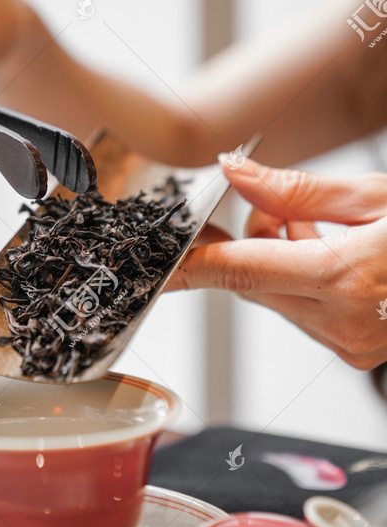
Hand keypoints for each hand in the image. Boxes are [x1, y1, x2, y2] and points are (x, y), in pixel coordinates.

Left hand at [167, 158, 386, 369]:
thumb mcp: (378, 198)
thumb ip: (298, 190)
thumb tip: (237, 174)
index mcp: (346, 279)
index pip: (241, 270)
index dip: (193, 264)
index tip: (161, 262)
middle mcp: (343, 322)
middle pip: (253, 283)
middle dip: (255, 243)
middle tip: (287, 210)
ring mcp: (350, 343)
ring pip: (277, 299)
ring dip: (284, 264)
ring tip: (334, 235)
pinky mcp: (356, 351)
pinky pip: (305, 314)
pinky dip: (309, 286)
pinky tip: (344, 262)